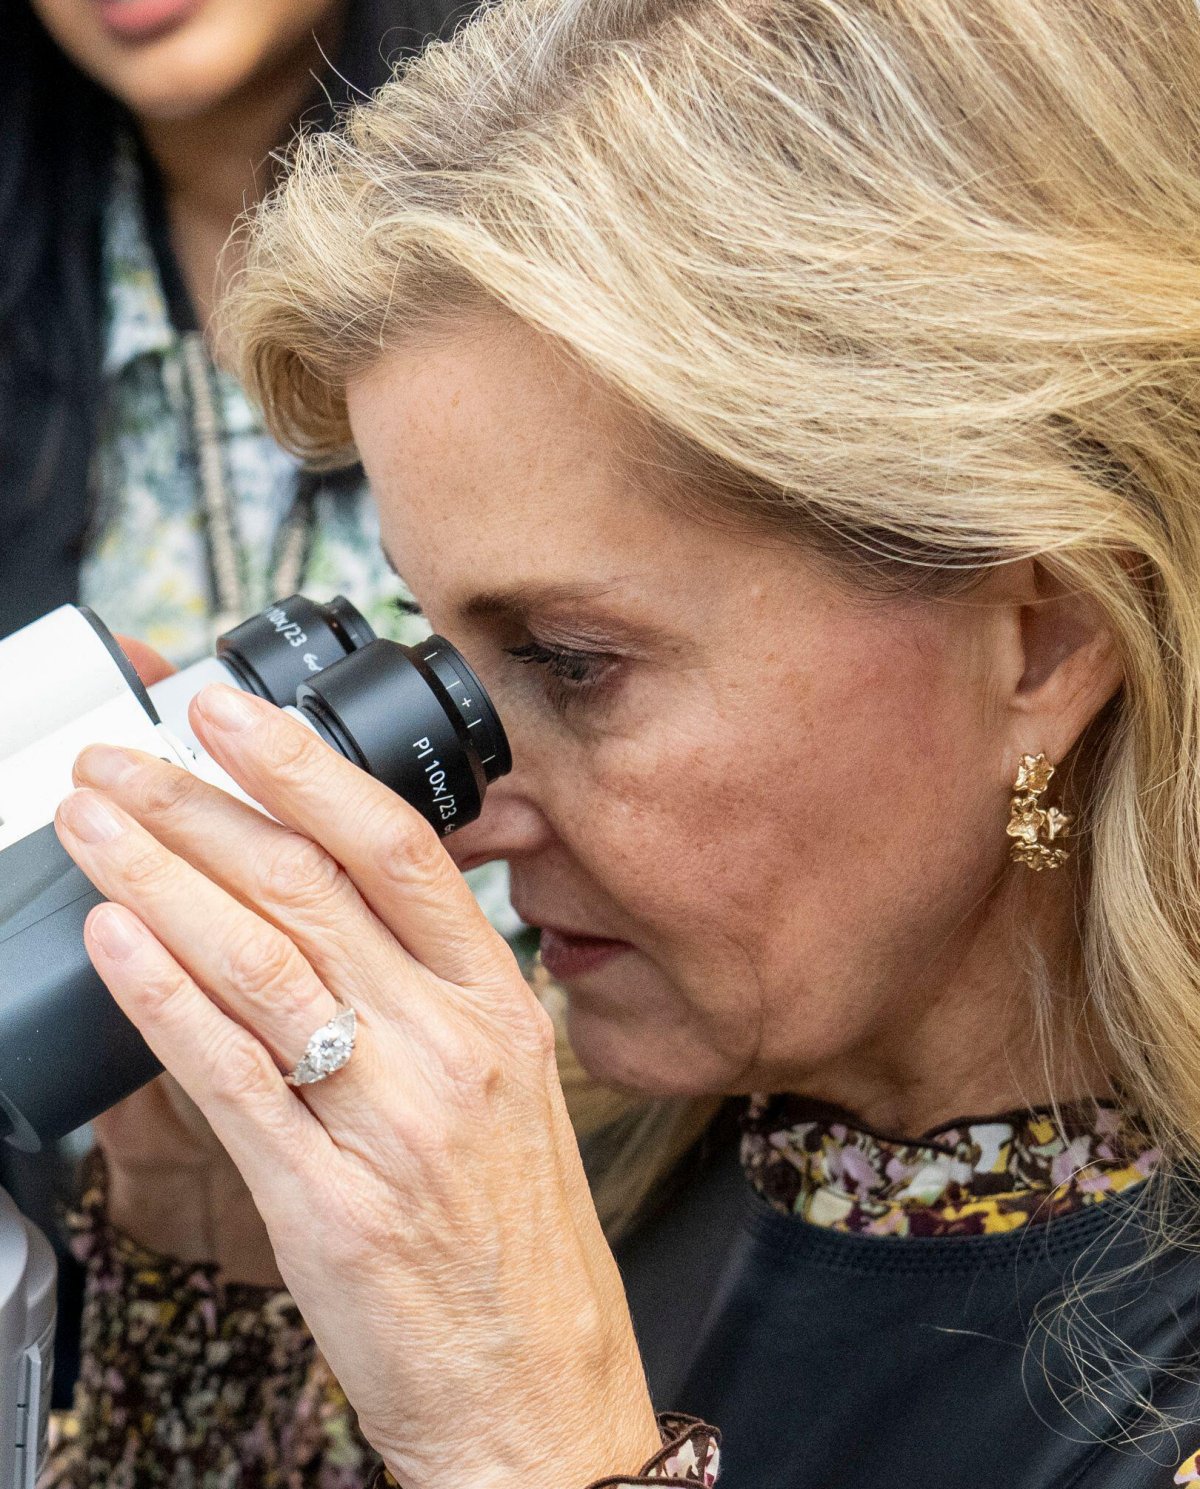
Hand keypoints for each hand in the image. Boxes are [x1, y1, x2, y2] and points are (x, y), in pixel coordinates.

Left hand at [54, 685, 659, 1488]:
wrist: (536, 1387)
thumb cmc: (516, 1235)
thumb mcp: (504, 1083)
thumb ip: (421, 991)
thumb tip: (313, 908)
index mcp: (496, 1005)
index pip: (397, 850)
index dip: (306, 770)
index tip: (232, 717)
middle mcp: (448, 1047)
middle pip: (308, 888)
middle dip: (197, 809)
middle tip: (121, 762)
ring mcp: (390, 1121)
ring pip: (259, 962)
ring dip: (160, 879)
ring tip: (91, 827)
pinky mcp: (326, 1201)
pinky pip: (231, 1076)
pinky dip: (163, 997)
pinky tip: (114, 939)